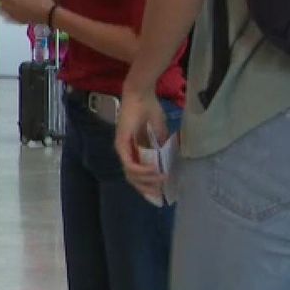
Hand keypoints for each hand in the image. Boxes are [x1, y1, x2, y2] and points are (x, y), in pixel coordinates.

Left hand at [0, 0, 55, 26]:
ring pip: (1, 10)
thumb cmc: (41, 0)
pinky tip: (8, 11)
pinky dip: (5, 13)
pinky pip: (7, 18)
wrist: (49, 15)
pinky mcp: (18, 21)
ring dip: (0, 4)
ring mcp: (14, 16)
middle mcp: (11, 8)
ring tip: (3, 0)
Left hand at [114, 79, 169, 201]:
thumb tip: (169, 164)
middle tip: (161, 193)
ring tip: (162, 178)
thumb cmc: (150, 110)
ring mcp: (122, 149)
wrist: (142, 95)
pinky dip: (142, 170)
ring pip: (131, 175)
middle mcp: (126, 152)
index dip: (148, 186)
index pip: (137, 175)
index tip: (162, 194)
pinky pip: (130, 164)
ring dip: (148, 180)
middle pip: (133, 179)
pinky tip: (154, 170)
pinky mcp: (121, 144)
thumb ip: (161, 149)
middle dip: (148, 188)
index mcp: (134, 151)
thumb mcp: (160, 134)